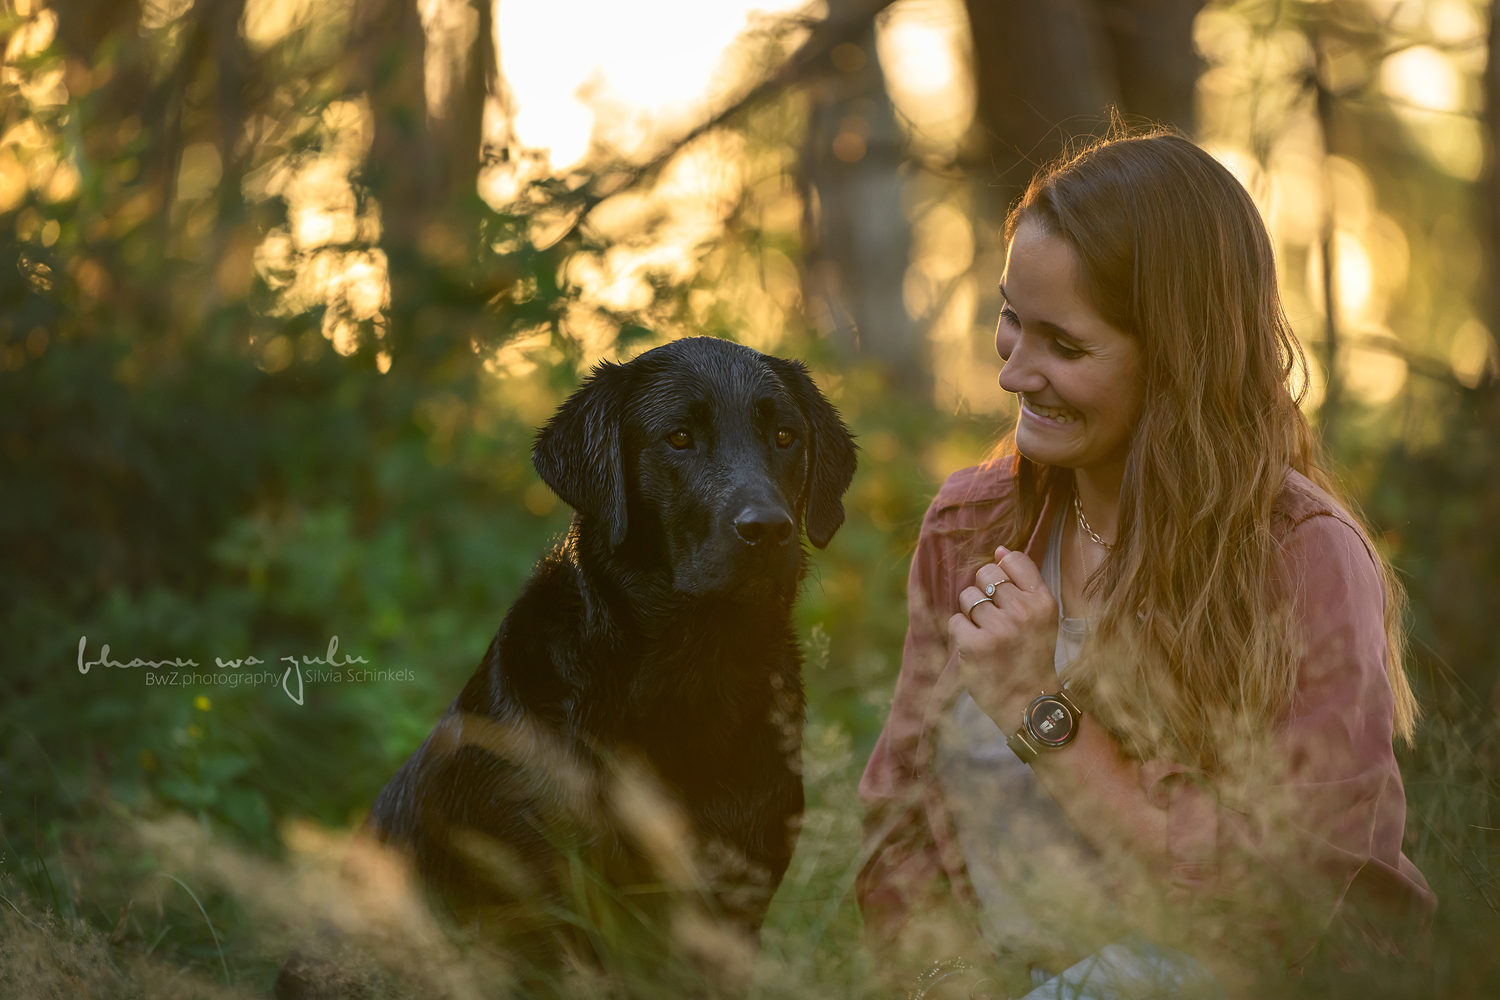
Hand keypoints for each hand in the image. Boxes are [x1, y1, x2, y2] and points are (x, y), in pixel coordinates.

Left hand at [949, 545, 1058, 730]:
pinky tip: (976, 648)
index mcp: (1043, 601)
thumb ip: (1023, 581)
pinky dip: (961, 633)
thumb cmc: (1031, 655)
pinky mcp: (975, 646)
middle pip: (986, 574)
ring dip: (971, 615)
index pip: (1012, 560)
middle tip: (994, 619)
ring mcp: (999, 629)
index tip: (1006, 596)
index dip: (1002, 574)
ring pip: (968, 597)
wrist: (1029, 703)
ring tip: (988, 635)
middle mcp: (1023, 612)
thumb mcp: (1042, 616)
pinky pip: (955, 620)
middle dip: (984, 593)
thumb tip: (1000, 550)